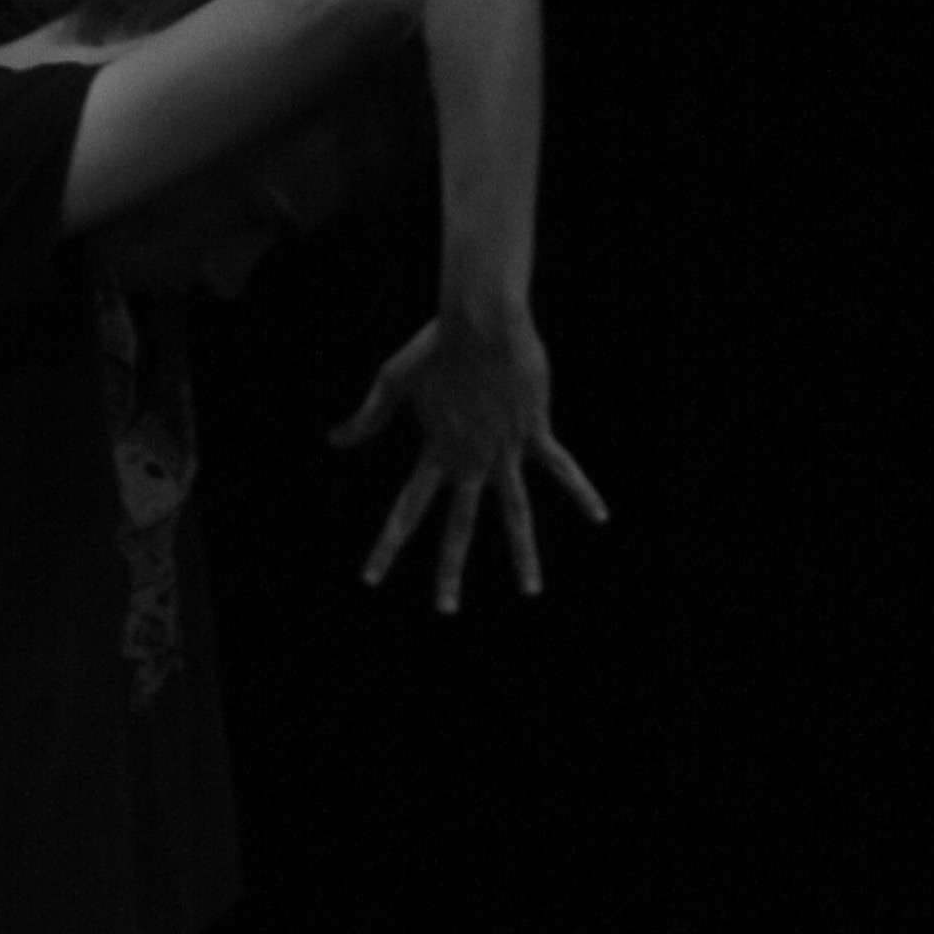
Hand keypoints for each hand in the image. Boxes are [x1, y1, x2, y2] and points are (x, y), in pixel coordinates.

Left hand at [327, 308, 610, 611]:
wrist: (482, 322)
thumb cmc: (436, 345)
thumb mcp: (392, 380)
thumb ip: (367, 417)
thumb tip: (333, 439)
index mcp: (435, 453)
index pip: (406, 510)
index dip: (387, 546)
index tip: (370, 579)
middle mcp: (470, 461)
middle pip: (457, 527)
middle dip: (449, 571)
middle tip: (445, 611)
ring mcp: (505, 451)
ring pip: (515, 515)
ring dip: (522, 556)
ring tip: (530, 592)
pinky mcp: (534, 433)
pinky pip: (562, 468)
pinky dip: (581, 491)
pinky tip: (599, 517)